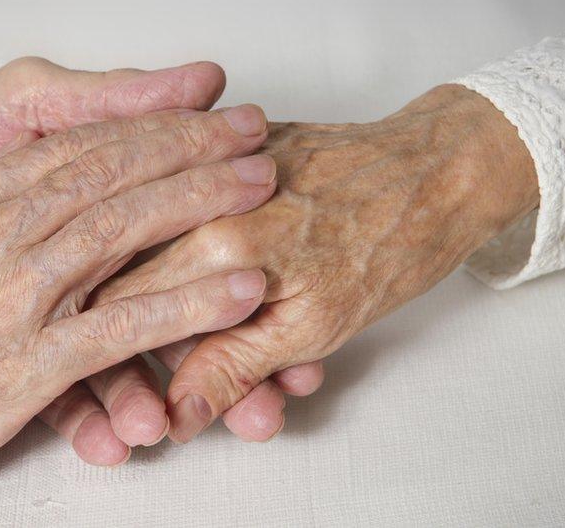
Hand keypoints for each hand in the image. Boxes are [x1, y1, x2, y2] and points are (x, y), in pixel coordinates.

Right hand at [0, 104, 276, 524]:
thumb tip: (10, 202)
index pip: (68, 150)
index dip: (140, 127)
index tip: (192, 116)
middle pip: (107, 174)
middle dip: (186, 147)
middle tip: (248, 131)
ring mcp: (11, 298)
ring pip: (122, 230)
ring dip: (201, 204)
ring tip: (262, 188)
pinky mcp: (24, 365)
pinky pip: (121, 327)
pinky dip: (187, 305)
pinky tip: (239, 291)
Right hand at [80, 84, 539, 444]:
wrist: (440, 173)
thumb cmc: (390, 246)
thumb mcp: (313, 328)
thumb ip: (233, 368)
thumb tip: (178, 413)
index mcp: (215, 244)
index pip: (124, 306)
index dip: (125, 358)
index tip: (139, 394)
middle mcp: (201, 197)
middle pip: (139, 281)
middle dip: (169, 344)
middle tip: (212, 385)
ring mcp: (214, 166)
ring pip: (168, 252)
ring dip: (203, 314)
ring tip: (276, 363)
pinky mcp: (230, 152)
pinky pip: (198, 213)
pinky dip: (218, 266)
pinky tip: (266, 305)